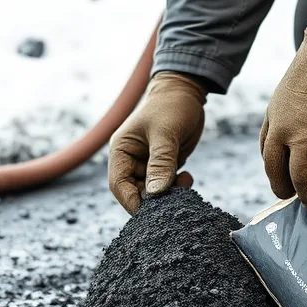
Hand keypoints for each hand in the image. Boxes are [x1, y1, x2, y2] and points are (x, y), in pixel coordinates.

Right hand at [109, 71, 206, 213]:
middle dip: (154, 200)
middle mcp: (131, 160)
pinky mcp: (163, 166)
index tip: (150, 214)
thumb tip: (157, 192)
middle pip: (135, 191)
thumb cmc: (171, 106)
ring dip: (168, 194)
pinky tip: (188, 178)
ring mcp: (147, 164)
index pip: (119, 184)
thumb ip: (161, 162)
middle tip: (175, 198)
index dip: (132, 201)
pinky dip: (177, 187)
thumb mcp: (165, 133)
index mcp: (121, 150)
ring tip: (184, 183)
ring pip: (153, 191)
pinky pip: (166, 185)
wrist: (186, 92)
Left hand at [260, 24, 306, 208]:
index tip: (282, 176)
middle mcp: (285, 132)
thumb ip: (295, 109)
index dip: (275, 168)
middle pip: (279, 172)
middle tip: (297, 198)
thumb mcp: (294, 85)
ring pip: (304, 181)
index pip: (267, 151)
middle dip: (286, 189)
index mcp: (274, 116)